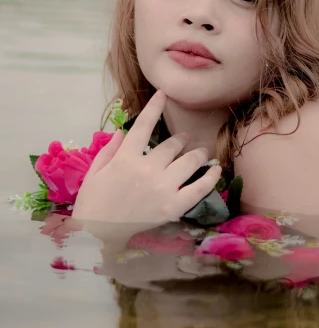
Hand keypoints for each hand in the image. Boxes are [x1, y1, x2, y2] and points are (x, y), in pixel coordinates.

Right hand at [71, 90, 221, 224]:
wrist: (97, 234)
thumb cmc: (92, 202)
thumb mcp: (95, 171)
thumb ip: (110, 149)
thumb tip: (123, 131)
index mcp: (126, 158)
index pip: (144, 125)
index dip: (155, 107)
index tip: (163, 94)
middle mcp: (147, 169)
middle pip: (172, 145)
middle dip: (180, 140)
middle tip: (184, 140)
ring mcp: (162, 188)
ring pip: (189, 161)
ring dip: (198, 153)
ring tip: (202, 152)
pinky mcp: (173, 207)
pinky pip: (198, 188)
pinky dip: (210, 178)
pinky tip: (216, 171)